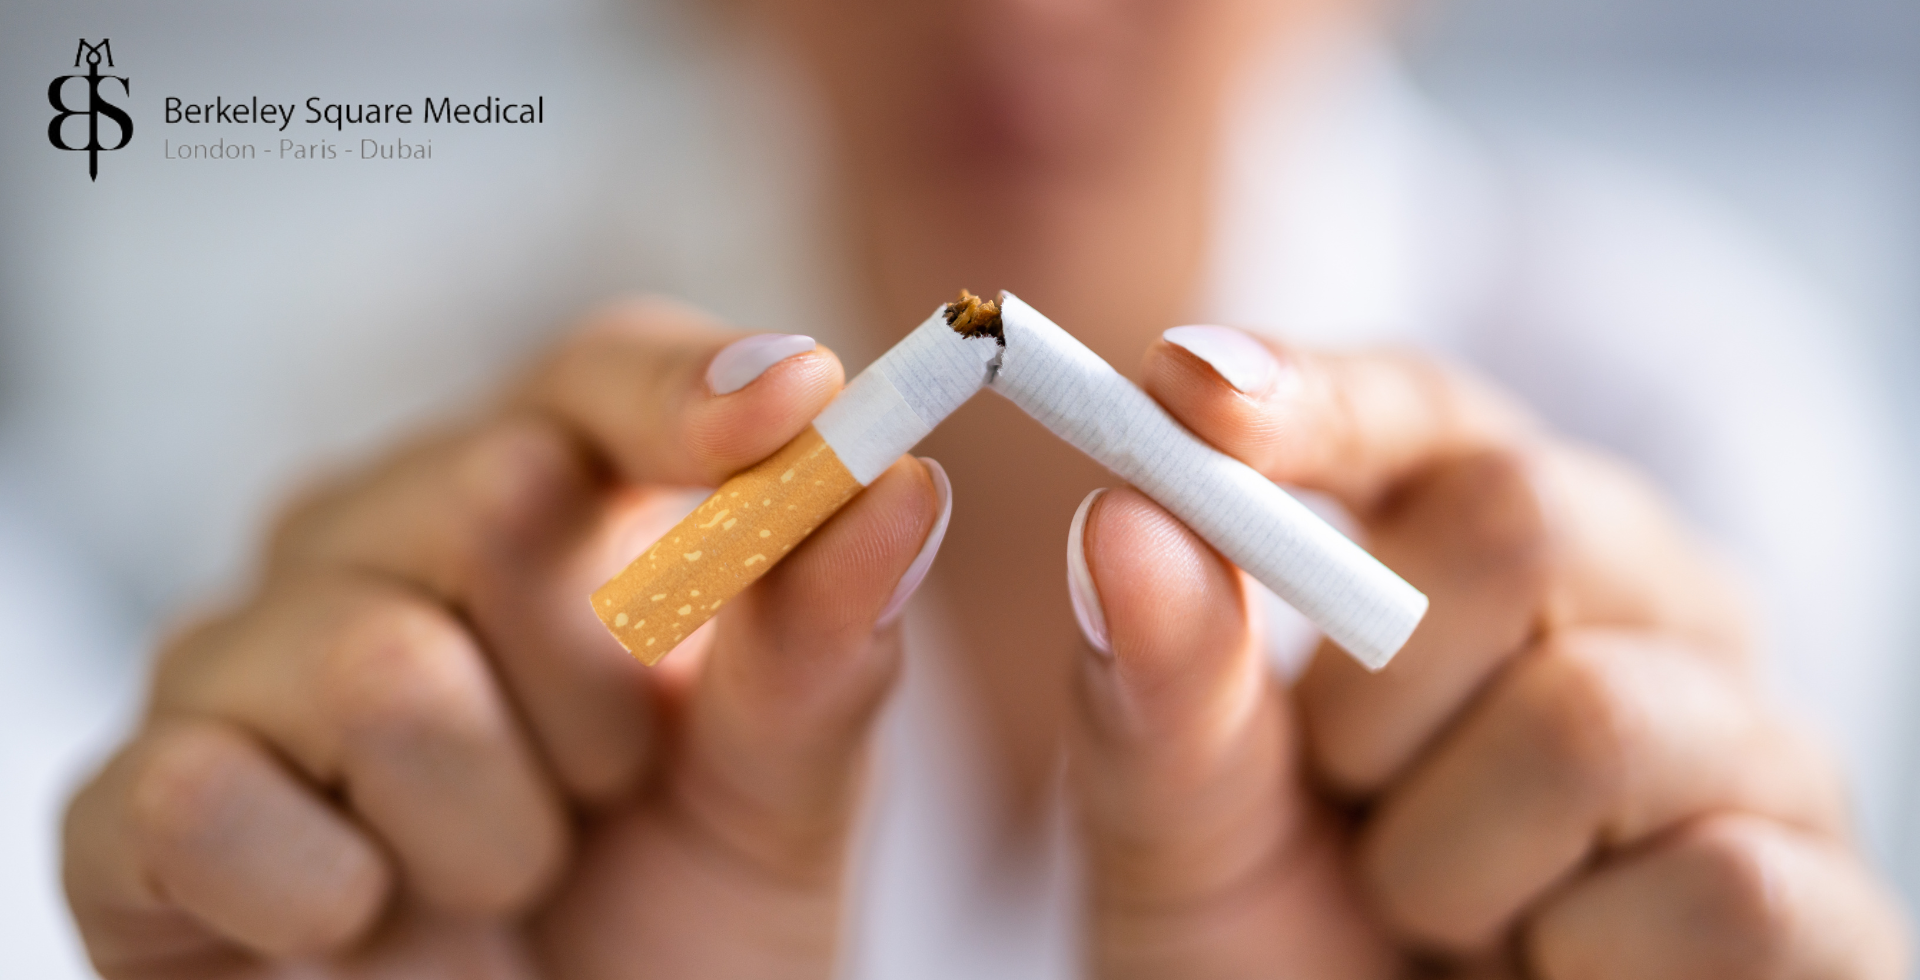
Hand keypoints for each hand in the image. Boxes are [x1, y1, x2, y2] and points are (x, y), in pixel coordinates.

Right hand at [63, 301, 947, 978]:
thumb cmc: (672, 938)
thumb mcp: (778, 804)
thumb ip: (826, 650)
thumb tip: (900, 483)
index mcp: (550, 515)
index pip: (599, 377)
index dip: (691, 389)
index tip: (796, 409)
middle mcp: (383, 546)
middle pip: (497, 488)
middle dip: (604, 685)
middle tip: (611, 787)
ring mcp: (249, 664)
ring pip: (377, 664)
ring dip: (493, 821)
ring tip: (508, 878)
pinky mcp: (139, 811)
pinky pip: (208, 796)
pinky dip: (330, 893)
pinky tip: (361, 924)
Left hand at [1066, 327, 1910, 978]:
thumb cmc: (1272, 956)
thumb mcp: (1180, 833)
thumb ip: (1159, 686)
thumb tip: (1126, 520)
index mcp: (1483, 559)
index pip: (1421, 413)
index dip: (1315, 396)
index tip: (1192, 401)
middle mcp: (1638, 611)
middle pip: (1523, 517)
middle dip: (1372, 696)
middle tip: (1345, 801)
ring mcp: (1748, 749)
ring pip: (1599, 718)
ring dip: (1449, 861)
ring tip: (1438, 917)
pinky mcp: (1824, 905)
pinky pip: (1718, 886)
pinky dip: (1582, 960)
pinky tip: (1558, 978)